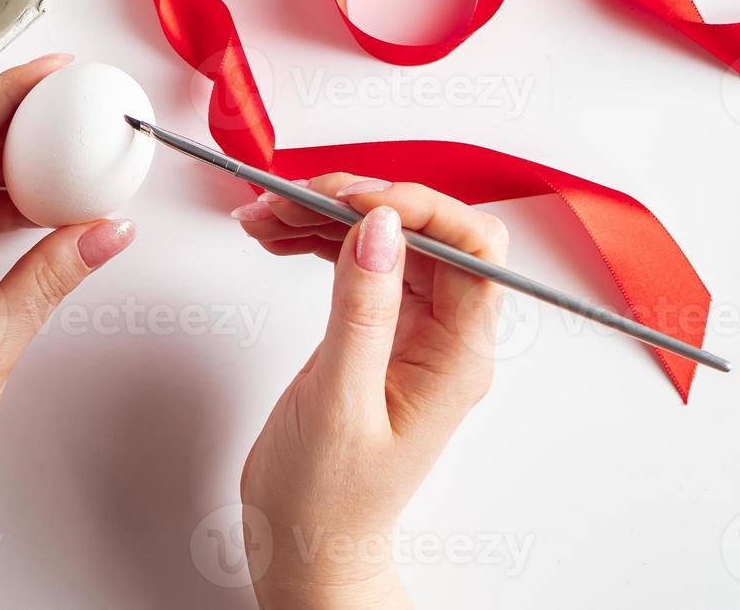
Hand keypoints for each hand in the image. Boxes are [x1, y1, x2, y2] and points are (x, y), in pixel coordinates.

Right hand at [231, 174, 507, 609]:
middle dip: (358, 202)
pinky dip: (317, 242)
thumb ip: (363, 309)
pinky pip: (358, 264)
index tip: (352, 197)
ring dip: (326, 217)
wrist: (305, 543)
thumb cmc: (326, 498)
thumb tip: (380, 228)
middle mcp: (444, 339)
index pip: (471, 249)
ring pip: (385, 241)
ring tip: (268, 214)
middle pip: (424, 233)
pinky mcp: (376, 332)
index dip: (417, 207)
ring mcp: (411, 333)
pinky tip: (279, 238)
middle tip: (294, 198)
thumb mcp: (338, 402)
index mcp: (457, 358)